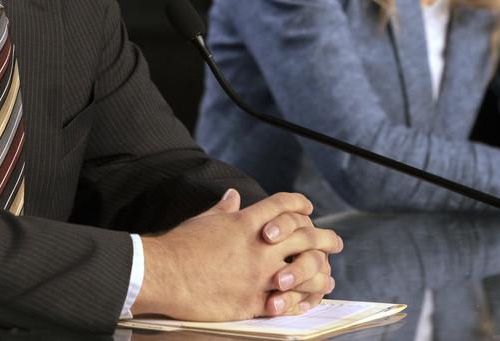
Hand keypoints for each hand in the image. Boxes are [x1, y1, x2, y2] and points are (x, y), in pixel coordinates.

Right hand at [134, 190, 342, 320]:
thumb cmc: (180, 245)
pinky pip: (286, 302)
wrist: (164, 273)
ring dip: (320, 273)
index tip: (309, 208)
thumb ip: (224, 209)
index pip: (283, 205)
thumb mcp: (204, 220)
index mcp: (246, 222)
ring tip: (328, 277)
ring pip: (304, 272)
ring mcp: (258, 275)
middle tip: (336, 242)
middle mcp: (258, 246)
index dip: (300, 204)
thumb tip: (233, 196)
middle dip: (325, 238)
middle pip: (304, 236)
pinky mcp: (252, 301)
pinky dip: (299, 302)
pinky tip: (306, 302)